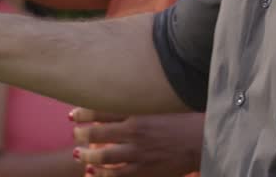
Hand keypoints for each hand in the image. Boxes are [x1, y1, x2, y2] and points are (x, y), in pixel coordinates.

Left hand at [71, 108, 202, 176]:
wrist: (202, 140)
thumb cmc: (183, 119)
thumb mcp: (158, 106)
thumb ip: (137, 107)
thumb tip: (117, 106)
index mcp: (138, 114)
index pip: (102, 111)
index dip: (83, 113)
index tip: (73, 114)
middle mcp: (134, 133)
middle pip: (97, 134)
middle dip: (81, 135)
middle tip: (75, 134)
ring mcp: (138, 154)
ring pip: (102, 157)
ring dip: (86, 156)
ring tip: (78, 154)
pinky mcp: (144, 171)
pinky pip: (116, 175)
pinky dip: (102, 174)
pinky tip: (93, 173)